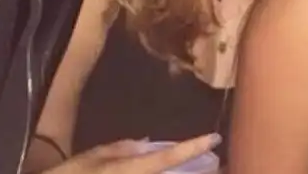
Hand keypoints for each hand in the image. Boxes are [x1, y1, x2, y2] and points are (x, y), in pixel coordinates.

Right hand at [50, 135, 219, 173]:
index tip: (214, 137)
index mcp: (127, 171)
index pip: (166, 157)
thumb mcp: (89, 159)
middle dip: (195, 171)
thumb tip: (146, 143)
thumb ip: (119, 150)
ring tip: (204, 167)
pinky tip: (177, 172)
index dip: (192, 147)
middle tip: (218, 163)